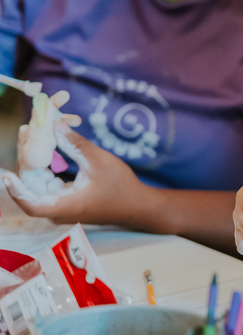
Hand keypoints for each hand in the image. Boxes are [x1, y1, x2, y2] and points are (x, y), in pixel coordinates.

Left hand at [3, 122, 144, 224]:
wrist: (138, 205)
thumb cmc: (121, 188)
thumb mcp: (100, 162)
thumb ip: (75, 144)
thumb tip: (54, 125)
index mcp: (65, 205)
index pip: (31, 204)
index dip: (16, 191)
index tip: (6, 176)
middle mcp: (58, 209)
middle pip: (31, 186)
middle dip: (27, 157)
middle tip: (27, 131)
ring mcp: (60, 205)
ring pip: (37, 182)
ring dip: (35, 158)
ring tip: (33, 132)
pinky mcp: (65, 200)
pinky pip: (47, 182)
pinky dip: (46, 164)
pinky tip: (47, 145)